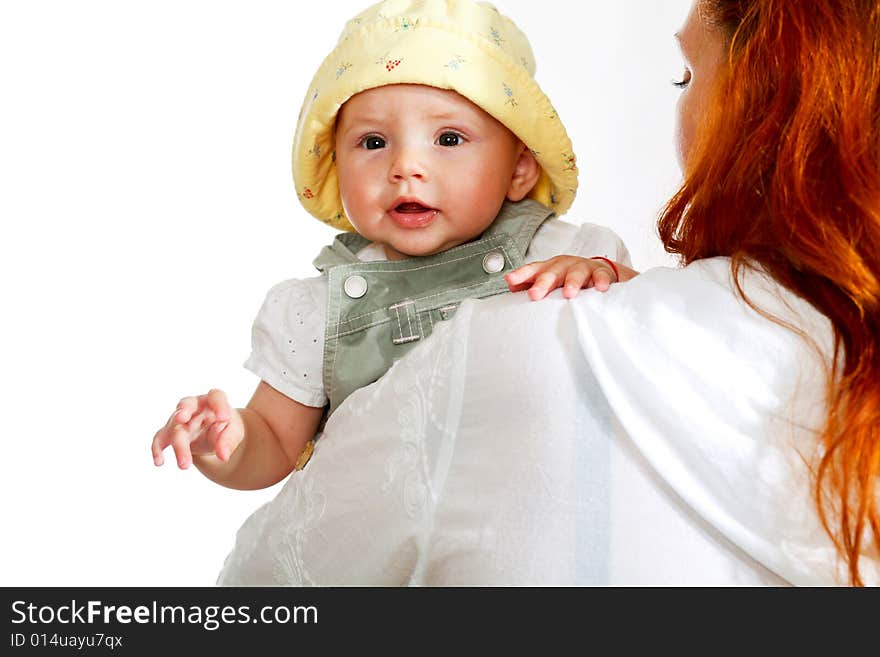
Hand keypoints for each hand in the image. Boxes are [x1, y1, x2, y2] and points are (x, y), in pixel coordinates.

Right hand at [151, 389, 243, 468]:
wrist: (214, 433)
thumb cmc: (224, 427)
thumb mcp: (233, 432)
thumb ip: (228, 441)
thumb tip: (223, 456)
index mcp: (212, 401)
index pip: (215, 396)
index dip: (219, 405)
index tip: (224, 418)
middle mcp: (193, 406)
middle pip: (187, 406)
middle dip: (183, 411)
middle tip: (182, 419)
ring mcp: (178, 419)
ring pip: (175, 428)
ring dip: (179, 447)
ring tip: (185, 465)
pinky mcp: (170, 433)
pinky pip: (159, 439)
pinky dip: (157, 449)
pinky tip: (159, 462)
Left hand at [505, 255, 622, 300]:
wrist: (599, 274)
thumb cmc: (567, 280)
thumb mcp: (550, 282)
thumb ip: (530, 285)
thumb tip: (510, 288)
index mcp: (548, 269)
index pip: (532, 270)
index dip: (521, 275)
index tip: (510, 280)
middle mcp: (563, 266)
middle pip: (552, 273)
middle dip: (543, 283)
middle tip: (535, 294)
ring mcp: (582, 268)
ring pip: (576, 273)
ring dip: (572, 282)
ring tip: (568, 293)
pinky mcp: (600, 273)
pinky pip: (600, 276)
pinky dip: (601, 281)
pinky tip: (600, 288)